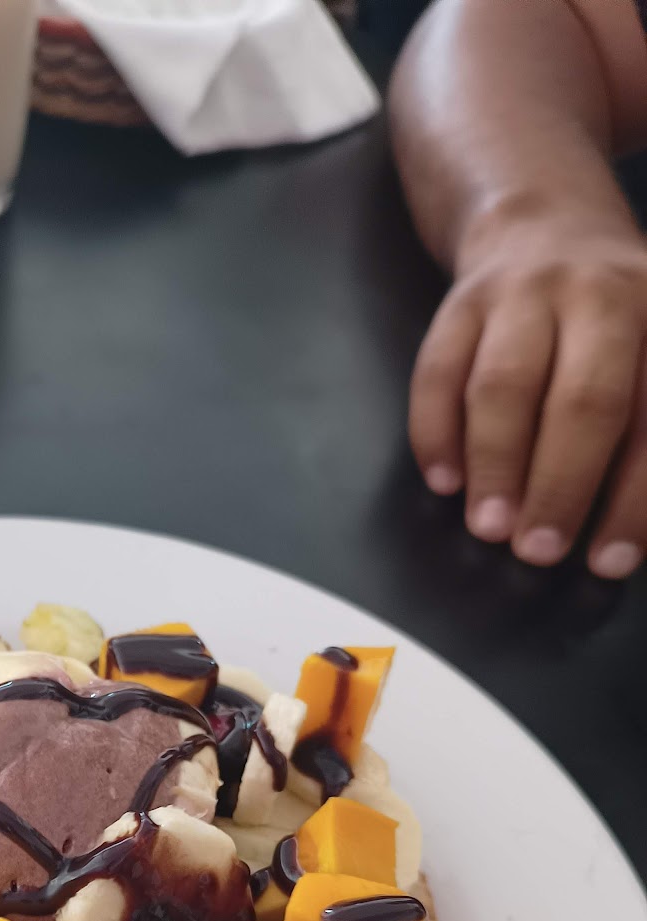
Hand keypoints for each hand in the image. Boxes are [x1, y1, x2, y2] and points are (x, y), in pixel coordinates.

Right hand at [409, 208, 646, 577]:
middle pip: (583, 400)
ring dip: (495, 465)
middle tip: (538, 550)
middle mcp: (599, 294)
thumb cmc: (611, 316)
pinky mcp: (459, 302)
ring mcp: (523, 293)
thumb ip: (645, 428)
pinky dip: (436, 434)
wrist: (542, 218)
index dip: (632, 499)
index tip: (609, 561)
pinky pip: (438, 373)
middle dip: (559, 486)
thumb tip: (632, 531)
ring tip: (488, 527)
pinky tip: (443, 481)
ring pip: (504, 386)